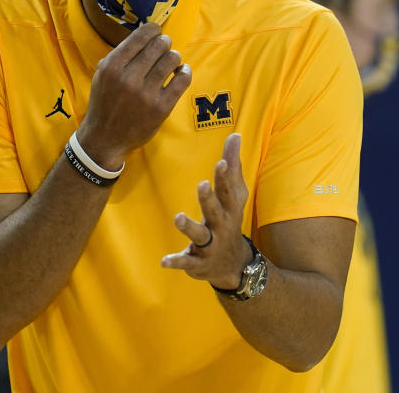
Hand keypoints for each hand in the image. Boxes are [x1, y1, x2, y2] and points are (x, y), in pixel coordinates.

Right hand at [77, 22, 191, 168]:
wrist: (105, 137)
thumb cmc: (105, 102)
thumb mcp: (103, 74)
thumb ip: (121, 54)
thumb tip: (146, 33)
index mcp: (112, 67)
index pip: (140, 37)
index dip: (153, 29)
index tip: (157, 31)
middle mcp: (129, 78)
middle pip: (158, 46)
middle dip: (164, 42)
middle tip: (164, 46)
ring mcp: (146, 94)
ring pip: (171, 60)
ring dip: (174, 57)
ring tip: (171, 60)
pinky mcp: (161, 108)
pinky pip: (182, 80)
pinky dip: (185, 71)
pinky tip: (181, 71)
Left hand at [161, 133, 252, 288]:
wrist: (234, 264)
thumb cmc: (230, 219)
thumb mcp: (235, 195)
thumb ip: (233, 165)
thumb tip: (235, 134)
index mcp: (229, 209)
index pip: (227, 190)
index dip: (225, 177)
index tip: (222, 161)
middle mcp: (221, 226)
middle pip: (215, 211)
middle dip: (209, 199)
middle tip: (202, 184)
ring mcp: (210, 246)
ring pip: (200, 236)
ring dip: (189, 227)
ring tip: (179, 217)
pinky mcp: (197, 262)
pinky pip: (186, 262)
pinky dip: (176, 261)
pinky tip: (164, 261)